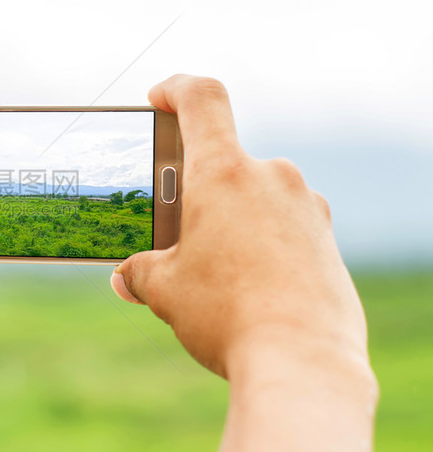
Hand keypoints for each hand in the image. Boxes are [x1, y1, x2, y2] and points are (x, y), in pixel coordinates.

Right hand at [110, 75, 376, 451]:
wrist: (302, 363)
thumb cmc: (226, 315)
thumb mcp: (166, 290)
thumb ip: (140, 271)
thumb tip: (126, 277)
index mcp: (224, 172)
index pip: (202, 98)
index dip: (175, 88)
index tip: (158, 98)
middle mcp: (271, 176)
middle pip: (225, 161)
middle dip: (196, 189)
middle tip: (175, 229)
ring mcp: (306, 207)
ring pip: (255, 196)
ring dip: (230, 218)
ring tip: (211, 268)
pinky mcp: (325, 239)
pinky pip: (284, 224)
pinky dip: (260, 241)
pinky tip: (246, 286)